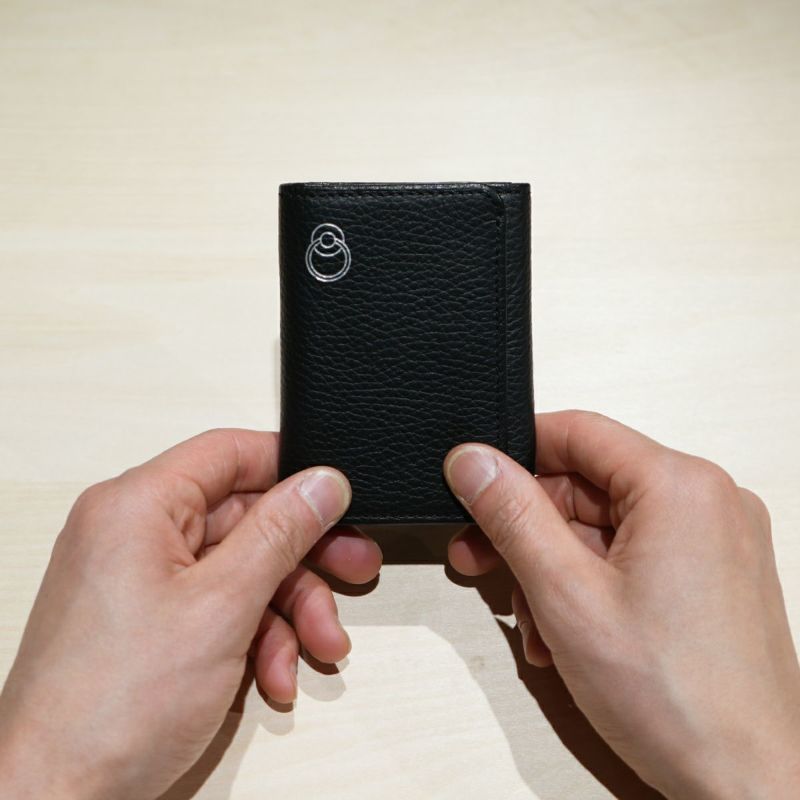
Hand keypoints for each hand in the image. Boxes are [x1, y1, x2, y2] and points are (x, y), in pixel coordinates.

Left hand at [0, 429, 380, 799]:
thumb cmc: (115, 705)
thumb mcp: (223, 606)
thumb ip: (280, 534)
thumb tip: (323, 483)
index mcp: (138, 505)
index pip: (228, 452)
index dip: (290, 468)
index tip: (337, 497)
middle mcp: (134, 534)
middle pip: (244, 518)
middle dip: (304, 557)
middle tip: (355, 570)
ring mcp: (141, 580)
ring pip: (240, 569)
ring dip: (288, 610)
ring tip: (319, 649)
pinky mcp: (149, 622)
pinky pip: (218, 607)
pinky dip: (255, 638)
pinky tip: (275, 678)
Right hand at [444, 411, 799, 798]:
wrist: (748, 785)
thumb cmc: (678, 700)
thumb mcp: (566, 594)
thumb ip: (512, 515)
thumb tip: (473, 460)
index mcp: (681, 486)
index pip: (577, 432)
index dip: (516, 452)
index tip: (474, 479)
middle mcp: (707, 502)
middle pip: (587, 485)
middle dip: (526, 528)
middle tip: (480, 557)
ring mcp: (714, 540)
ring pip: (604, 527)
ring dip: (553, 568)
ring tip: (531, 621)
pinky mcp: (711, 575)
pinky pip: (631, 556)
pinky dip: (589, 584)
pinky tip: (564, 631)